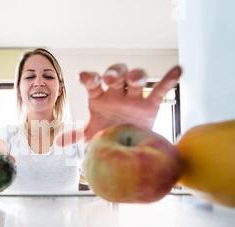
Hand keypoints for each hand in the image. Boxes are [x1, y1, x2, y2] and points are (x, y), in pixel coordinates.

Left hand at [56, 64, 181, 144]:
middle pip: (116, 74)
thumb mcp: (91, 136)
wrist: (127, 147)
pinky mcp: (150, 104)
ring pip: (136, 78)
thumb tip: (57, 142)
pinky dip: (168, 80)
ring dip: (136, 75)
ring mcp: (133, 97)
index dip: (90, 78)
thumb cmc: (107, 134)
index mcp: (99, 97)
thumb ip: (76, 136)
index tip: (85, 77)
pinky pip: (160, 90)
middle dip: (113, 73)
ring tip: (135, 79)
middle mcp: (116, 93)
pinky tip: (177, 70)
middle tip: (109, 80)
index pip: (94, 83)